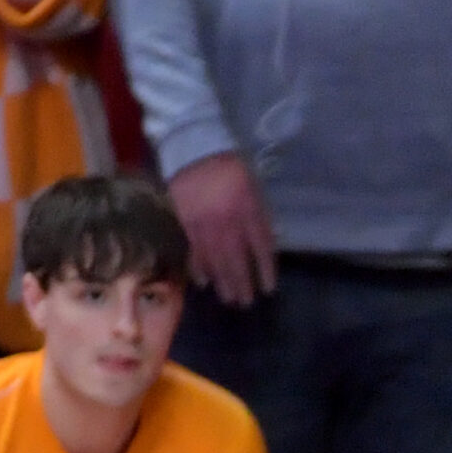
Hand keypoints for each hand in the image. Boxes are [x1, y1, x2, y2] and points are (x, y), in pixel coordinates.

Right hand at [167, 152, 276, 308]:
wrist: (194, 149)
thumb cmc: (230, 168)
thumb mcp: (254, 188)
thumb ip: (260, 217)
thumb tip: (266, 246)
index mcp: (248, 209)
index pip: (261, 248)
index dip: (265, 271)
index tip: (268, 289)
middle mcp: (228, 221)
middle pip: (237, 260)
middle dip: (243, 284)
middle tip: (246, 303)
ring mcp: (204, 224)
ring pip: (215, 260)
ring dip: (223, 283)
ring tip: (229, 299)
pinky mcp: (184, 223)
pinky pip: (192, 251)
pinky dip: (198, 269)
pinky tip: (204, 283)